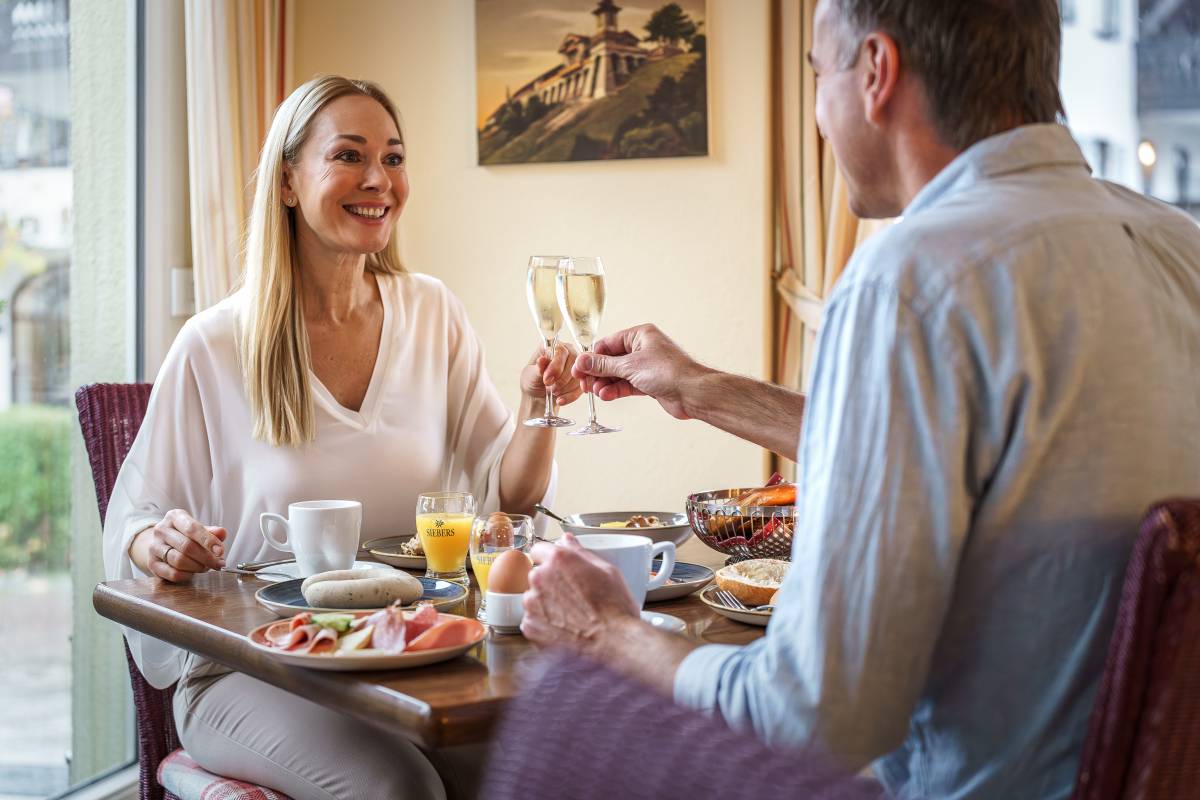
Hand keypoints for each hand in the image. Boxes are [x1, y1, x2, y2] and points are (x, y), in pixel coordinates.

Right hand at [131, 509, 226, 582]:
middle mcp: (161, 530)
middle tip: (218, 564)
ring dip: (198, 567)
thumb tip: (222, 533)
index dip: (208, 541)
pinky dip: (187, 575)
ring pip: (179, 560)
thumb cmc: (185, 535)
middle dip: (206, 557)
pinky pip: (172, 573)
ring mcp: (154, 547)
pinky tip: (193, 572)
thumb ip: (212, 532)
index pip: (192, 528)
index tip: (220, 551)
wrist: (161, 544)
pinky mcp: (152, 564)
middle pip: (186, 546)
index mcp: (174, 517)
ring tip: (206, 567)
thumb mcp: (199, 529)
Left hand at [520, 342, 582, 405]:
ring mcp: (576, 365)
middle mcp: (567, 352)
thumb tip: (542, 360)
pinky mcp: (581, 378)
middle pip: (574, 362)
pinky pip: (582, 387)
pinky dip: (571, 396)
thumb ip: (538, 368)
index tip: (547, 380)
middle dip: (562, 379)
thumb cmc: (532, 380)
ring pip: (579, 375)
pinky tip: (560, 400)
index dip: (555, 367)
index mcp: (553, 346)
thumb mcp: (531, 375)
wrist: (537, 395)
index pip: (561, 351)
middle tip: (551, 388)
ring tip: (554, 393)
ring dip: (566, 388)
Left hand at [521, 533, 639, 654]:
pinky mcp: (529, 626)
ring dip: (545, 603)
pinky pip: (532, 619)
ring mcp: (532, 603)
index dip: (551, 559)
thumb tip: (567, 540)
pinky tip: (564, 629)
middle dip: (550, 582)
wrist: (614, 644)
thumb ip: (580, 552)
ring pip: (533, 598)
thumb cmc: (615, 608)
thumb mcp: (606, 570)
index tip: (559, 569)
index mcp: (558, 559)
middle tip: (572, 596)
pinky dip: (543, 623)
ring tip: (570, 616)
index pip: (539, 549)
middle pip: (536, 575)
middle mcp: (539, 578)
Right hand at [571, 324, 706, 419]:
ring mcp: (646, 366)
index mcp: (640, 335)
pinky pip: (627, 385)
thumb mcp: (629, 366)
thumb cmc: (668, 372)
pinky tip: (607, 396)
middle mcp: (643, 349)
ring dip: (606, 384)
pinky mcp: (649, 383)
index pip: (607, 344)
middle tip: (585, 384)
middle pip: (611, 360)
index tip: (579, 370)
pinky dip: (616, 390)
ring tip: (597, 392)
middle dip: (597, 373)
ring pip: (618, 374)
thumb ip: (604, 365)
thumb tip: (583, 362)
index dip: (591, 358)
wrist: (692, 393)